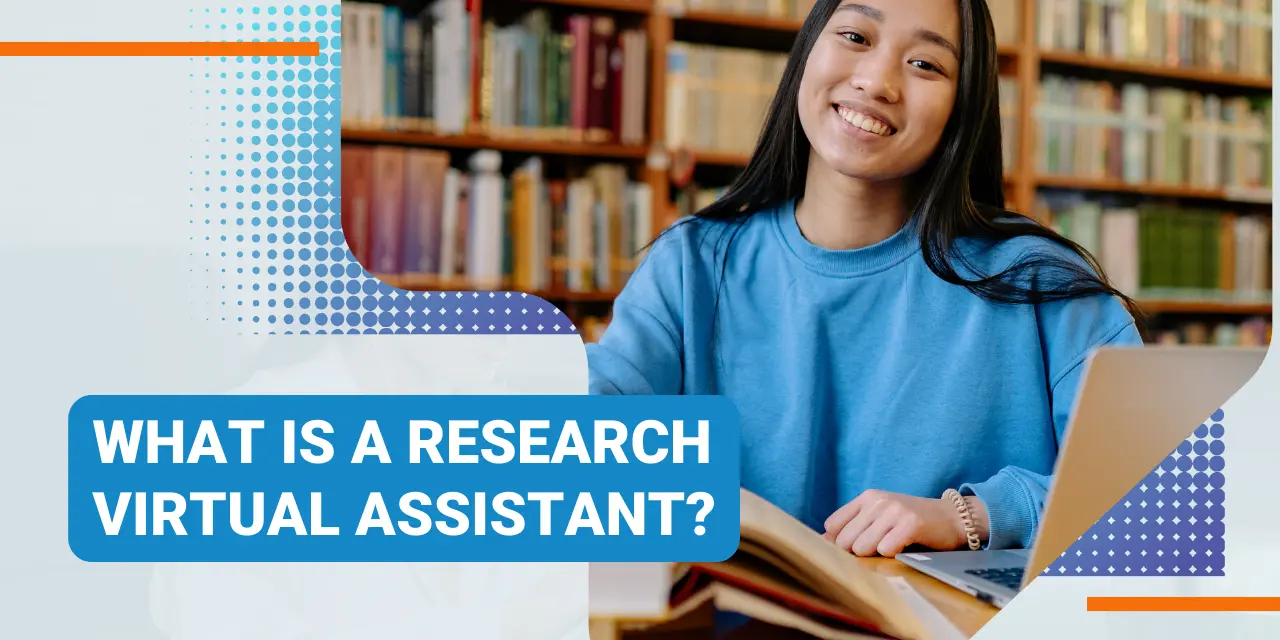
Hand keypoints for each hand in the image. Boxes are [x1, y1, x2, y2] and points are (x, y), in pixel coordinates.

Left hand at [822, 490, 987, 556]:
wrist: (952, 517)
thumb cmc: (912, 521)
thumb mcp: (880, 516)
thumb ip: (853, 526)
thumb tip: (823, 541)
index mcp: (867, 497)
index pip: (832, 525)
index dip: (840, 542)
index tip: (856, 546)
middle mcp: (877, 501)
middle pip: (844, 541)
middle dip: (858, 552)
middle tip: (880, 547)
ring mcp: (894, 511)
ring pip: (862, 547)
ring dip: (877, 554)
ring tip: (893, 546)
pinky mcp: (910, 524)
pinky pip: (885, 550)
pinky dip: (894, 555)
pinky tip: (904, 547)